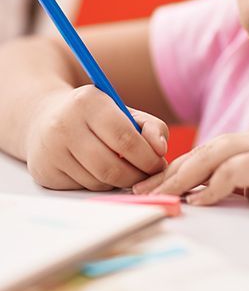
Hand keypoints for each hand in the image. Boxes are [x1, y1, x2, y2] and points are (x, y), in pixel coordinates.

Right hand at [26, 84, 168, 190]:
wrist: (46, 118)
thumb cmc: (95, 116)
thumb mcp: (124, 111)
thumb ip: (152, 127)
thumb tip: (161, 150)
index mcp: (88, 102)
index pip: (125, 139)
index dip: (148, 157)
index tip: (158, 164)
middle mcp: (64, 125)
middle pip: (112, 167)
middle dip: (137, 176)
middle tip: (148, 175)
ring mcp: (51, 150)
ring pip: (99, 181)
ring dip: (119, 181)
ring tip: (126, 170)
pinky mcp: (46, 172)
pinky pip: (84, 188)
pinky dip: (100, 184)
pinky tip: (101, 171)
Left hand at [132, 125, 248, 226]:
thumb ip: (224, 187)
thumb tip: (183, 196)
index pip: (205, 151)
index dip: (175, 169)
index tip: (148, 188)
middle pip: (205, 150)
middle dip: (171, 174)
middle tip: (143, 194)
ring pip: (214, 157)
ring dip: (184, 180)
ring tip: (163, 198)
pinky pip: (235, 171)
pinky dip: (213, 187)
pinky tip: (200, 202)